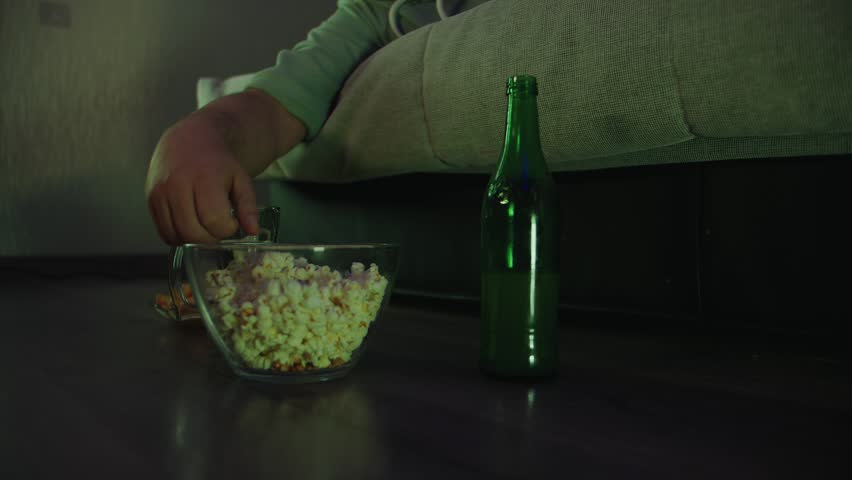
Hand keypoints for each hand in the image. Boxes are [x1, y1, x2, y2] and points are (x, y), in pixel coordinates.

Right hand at [145, 113, 258, 245]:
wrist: (189, 140)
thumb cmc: (218, 163)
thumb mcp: (241, 179)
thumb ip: (248, 206)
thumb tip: (253, 232)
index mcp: (204, 178)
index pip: (214, 220)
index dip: (227, 228)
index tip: (231, 221)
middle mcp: (178, 185)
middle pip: (193, 232)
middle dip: (211, 237)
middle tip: (218, 227)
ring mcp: (161, 193)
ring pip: (177, 235)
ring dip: (194, 240)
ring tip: (205, 226)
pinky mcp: (150, 200)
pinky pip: (163, 232)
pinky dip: (178, 236)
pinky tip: (190, 226)